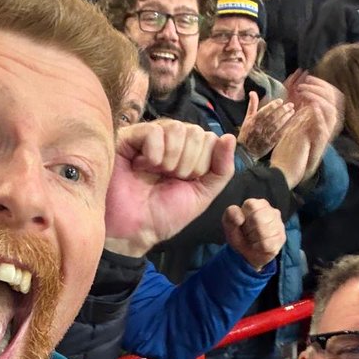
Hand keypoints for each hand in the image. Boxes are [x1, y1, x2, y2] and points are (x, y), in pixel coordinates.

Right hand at [104, 120, 237, 256]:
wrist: (134, 230)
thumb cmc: (163, 214)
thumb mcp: (202, 195)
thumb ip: (221, 170)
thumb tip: (230, 138)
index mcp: (189, 153)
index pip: (211, 139)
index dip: (203, 163)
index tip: (187, 182)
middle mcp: (170, 141)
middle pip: (196, 132)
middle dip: (189, 163)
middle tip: (170, 179)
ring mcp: (150, 138)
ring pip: (177, 128)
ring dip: (172, 159)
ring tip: (157, 173)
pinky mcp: (129, 138)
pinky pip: (153, 131)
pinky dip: (154, 153)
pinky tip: (141, 166)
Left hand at [222, 198, 285, 270]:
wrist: (247, 254)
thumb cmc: (240, 235)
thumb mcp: (229, 224)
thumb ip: (230, 215)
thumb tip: (240, 218)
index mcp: (258, 204)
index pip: (251, 205)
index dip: (243, 217)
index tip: (242, 223)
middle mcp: (271, 211)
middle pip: (258, 218)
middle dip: (248, 229)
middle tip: (247, 233)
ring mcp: (279, 224)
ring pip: (264, 231)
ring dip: (253, 239)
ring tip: (253, 239)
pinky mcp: (281, 238)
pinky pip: (267, 243)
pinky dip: (259, 247)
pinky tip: (258, 245)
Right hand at [238, 92, 296, 158]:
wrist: (245, 152)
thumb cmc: (246, 134)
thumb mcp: (247, 118)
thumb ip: (252, 105)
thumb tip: (252, 92)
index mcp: (253, 121)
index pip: (264, 111)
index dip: (273, 105)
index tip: (280, 101)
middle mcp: (259, 128)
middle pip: (272, 117)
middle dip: (282, 110)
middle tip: (291, 105)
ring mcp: (265, 136)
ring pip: (277, 125)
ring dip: (285, 118)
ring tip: (292, 111)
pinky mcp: (270, 144)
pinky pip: (279, 135)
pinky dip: (285, 128)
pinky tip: (291, 123)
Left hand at [288, 73, 343, 177]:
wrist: (291, 168)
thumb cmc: (293, 145)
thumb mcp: (298, 122)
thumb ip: (303, 108)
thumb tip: (302, 91)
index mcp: (325, 117)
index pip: (332, 95)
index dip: (322, 85)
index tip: (309, 78)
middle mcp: (329, 124)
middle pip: (335, 100)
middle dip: (320, 88)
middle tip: (305, 83)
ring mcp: (326, 133)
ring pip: (332, 111)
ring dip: (318, 99)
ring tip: (305, 93)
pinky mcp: (320, 143)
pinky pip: (324, 128)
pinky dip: (320, 116)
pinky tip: (313, 107)